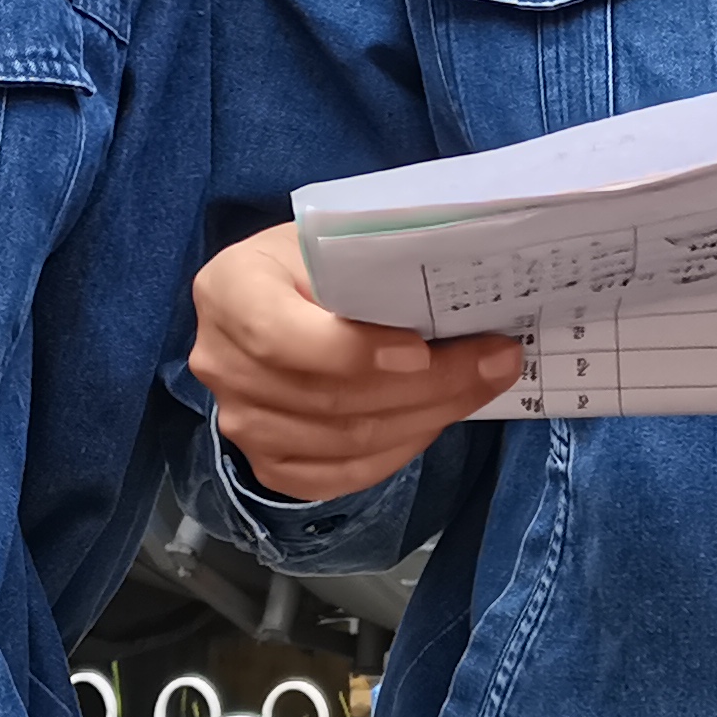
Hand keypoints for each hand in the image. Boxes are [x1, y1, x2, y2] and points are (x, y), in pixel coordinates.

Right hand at [188, 223, 521, 503]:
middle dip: (428, 385)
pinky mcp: (267, 464)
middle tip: (495, 361)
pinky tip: (435, 420)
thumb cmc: (312, 262)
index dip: (355, 353)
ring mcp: (240, 422)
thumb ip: (377, 264)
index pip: (282, 338)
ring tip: (479, 385)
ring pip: (344, 441)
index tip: (421, 349)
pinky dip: (398, 451)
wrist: (278, 299)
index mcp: (230, 290)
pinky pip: (340, 475)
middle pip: (328, 396)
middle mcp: (221, 362)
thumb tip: (469, 287)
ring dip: (425, 418)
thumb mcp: (332, 241)